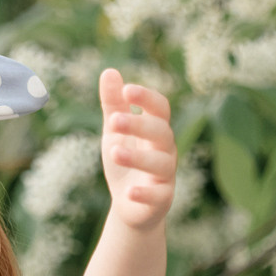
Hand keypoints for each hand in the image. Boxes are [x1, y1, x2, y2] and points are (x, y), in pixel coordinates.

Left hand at [98, 68, 175, 230]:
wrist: (129, 205)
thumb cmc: (125, 161)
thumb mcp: (114, 131)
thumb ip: (113, 104)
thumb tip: (109, 70)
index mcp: (156, 130)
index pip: (160, 108)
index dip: (147, 98)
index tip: (127, 90)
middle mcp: (166, 150)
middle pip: (161, 132)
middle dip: (139, 125)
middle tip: (114, 121)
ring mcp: (165, 176)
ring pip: (161, 163)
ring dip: (138, 157)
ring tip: (113, 151)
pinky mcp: (161, 199)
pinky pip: (158, 196)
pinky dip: (144, 193)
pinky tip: (128, 192)